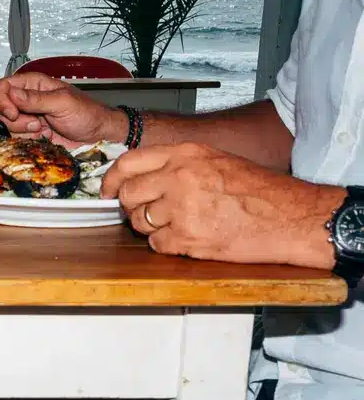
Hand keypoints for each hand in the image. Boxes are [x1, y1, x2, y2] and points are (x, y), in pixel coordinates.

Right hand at [0, 72, 126, 146]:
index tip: (13, 114)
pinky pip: (14, 139)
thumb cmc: (87, 114)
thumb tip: (11, 94)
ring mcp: (26, 118)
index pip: (2, 87)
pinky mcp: (28, 135)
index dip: (2, 101)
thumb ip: (36, 99)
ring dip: (21, 132)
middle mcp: (25, 100)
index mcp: (32, 84)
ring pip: (4, 126)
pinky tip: (42, 137)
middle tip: (35, 124)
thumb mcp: (63, 103)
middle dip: (13, 120)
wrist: (97, 136)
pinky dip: (25, 141)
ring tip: (42, 130)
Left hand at [102, 142, 343, 268]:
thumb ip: (177, 164)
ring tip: (179, 224)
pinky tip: (189, 238)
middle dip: (132, 206)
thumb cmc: (259, 190)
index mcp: (186, 154)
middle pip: (127, 195)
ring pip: (139, 222)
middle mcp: (179, 177)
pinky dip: (167, 245)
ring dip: (151, 227)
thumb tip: (141, 178)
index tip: (108, 191)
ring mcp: (182, 208)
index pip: (128, 163)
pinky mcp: (188, 238)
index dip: (111, 179)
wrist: (291, 216)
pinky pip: (156, 244)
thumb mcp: (216, 160)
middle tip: (149, 211)